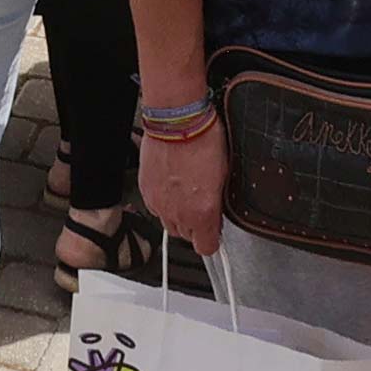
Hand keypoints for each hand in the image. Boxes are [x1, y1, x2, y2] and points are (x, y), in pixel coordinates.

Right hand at [138, 122, 227, 256]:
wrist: (177, 121)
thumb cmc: (203, 140)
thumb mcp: (224, 174)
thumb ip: (218, 202)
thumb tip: (216, 212)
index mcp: (203, 212)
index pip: (207, 248)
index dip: (213, 239)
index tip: (215, 230)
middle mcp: (179, 213)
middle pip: (187, 237)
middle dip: (195, 224)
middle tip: (201, 202)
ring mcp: (160, 204)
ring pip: (169, 223)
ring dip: (178, 214)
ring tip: (185, 191)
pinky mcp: (146, 191)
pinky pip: (156, 207)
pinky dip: (164, 200)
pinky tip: (172, 183)